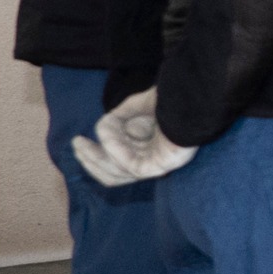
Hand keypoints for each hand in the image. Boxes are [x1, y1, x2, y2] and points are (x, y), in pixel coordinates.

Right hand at [73, 94, 195, 187]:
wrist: (196, 100)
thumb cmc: (173, 100)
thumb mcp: (137, 106)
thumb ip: (118, 118)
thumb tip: (101, 131)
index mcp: (149, 149)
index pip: (118, 164)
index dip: (95, 156)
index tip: (78, 141)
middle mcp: (152, 160)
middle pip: (114, 173)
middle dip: (91, 160)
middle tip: (76, 145)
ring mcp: (156, 166)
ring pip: (116, 173)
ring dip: (94, 160)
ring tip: (80, 145)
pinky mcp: (159, 167)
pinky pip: (128, 165)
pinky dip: (114, 150)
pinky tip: (106, 137)